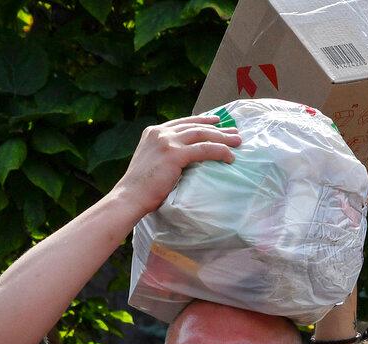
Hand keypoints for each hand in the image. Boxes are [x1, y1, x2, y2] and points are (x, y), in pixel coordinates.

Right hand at [113, 115, 240, 216]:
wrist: (130, 197)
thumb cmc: (141, 188)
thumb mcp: (152, 162)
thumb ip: (165, 154)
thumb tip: (184, 158)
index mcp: (153, 132)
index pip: (183, 122)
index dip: (202, 121)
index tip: (216, 122)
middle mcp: (160, 133)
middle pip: (195, 126)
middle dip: (218, 129)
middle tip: (234, 132)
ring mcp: (166, 141)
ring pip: (202, 135)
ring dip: (222, 138)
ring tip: (237, 142)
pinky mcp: (174, 154)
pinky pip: (204, 149)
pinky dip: (219, 151)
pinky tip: (229, 156)